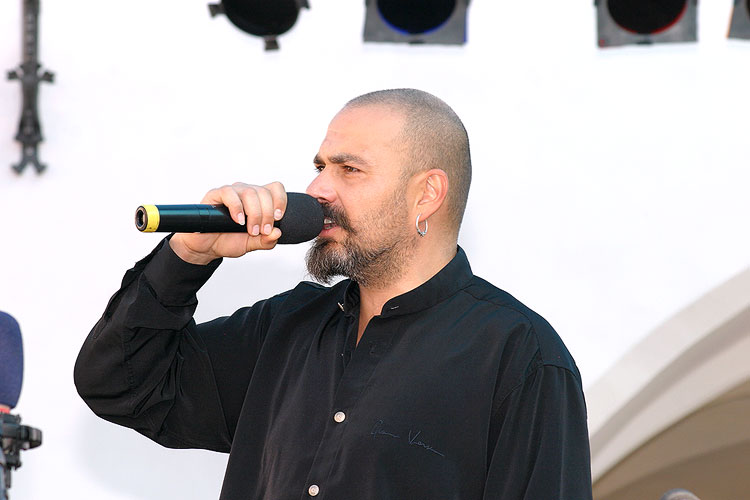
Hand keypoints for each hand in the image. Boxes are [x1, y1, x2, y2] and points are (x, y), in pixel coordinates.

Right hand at [169, 182, 286, 264]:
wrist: (207, 247)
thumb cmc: (229, 241)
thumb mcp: (252, 244)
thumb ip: (266, 241)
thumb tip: (278, 233)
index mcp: (258, 200)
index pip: (275, 188)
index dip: (280, 200)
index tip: (278, 218)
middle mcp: (246, 192)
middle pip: (264, 192)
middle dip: (267, 214)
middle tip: (262, 231)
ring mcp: (232, 192)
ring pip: (250, 192)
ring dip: (254, 213)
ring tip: (251, 230)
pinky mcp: (216, 194)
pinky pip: (229, 193)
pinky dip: (237, 208)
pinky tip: (238, 221)